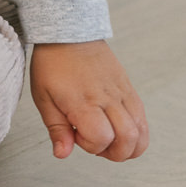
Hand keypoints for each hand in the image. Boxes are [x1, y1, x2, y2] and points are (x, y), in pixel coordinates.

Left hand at [30, 41, 148, 161]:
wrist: (69, 33)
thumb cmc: (52, 63)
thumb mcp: (43, 96)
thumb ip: (56, 128)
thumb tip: (62, 154)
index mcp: (83, 100)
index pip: (101, 138)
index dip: (90, 146)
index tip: (76, 134)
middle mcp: (107, 98)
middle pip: (128, 140)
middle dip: (114, 153)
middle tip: (95, 143)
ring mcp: (122, 93)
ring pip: (142, 133)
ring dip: (128, 146)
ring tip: (109, 139)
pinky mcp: (129, 90)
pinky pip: (142, 119)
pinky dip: (136, 133)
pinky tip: (117, 128)